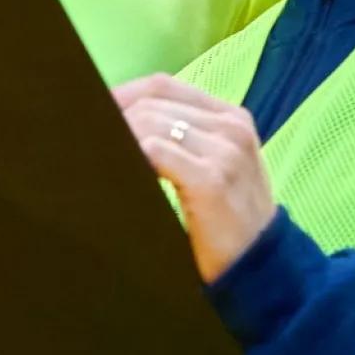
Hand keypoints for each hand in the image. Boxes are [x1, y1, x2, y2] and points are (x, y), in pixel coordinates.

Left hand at [114, 74, 277, 281]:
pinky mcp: (211, 179)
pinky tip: (125, 173)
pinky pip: (153, 151)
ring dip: (120, 138)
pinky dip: (130, 157)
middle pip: (151, 101)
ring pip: (148, 123)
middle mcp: (232, 128)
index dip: (122, 95)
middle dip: (115, 116)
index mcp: (231, 119)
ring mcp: (225, 151)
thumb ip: (176, 138)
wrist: (261, 268)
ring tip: (104, 157)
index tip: (96, 112)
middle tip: (93, 138)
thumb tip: (120, 116)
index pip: (162, 86)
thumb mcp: (210, 166)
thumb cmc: (226, 219)